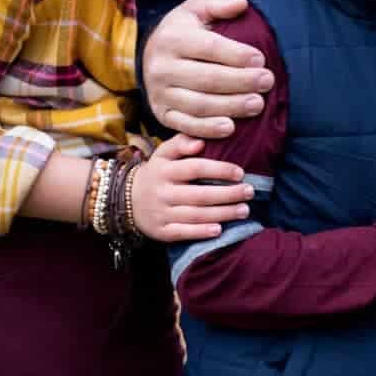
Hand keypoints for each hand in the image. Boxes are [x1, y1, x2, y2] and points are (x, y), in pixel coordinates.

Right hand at [130, 133, 253, 242]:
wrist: (125, 200)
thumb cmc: (156, 173)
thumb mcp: (163, 153)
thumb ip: (181, 143)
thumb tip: (200, 142)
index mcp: (165, 170)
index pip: (195, 168)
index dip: (219, 170)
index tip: (241, 172)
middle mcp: (163, 192)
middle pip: (199, 194)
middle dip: (228, 194)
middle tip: (250, 192)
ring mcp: (161, 213)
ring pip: (195, 214)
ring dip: (222, 214)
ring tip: (244, 210)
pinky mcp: (161, 231)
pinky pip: (182, 232)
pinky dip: (200, 232)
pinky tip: (219, 230)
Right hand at [142, 0, 273, 136]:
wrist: (153, 54)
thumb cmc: (185, 29)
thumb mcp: (197, 8)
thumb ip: (219, 3)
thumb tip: (241, 4)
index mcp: (172, 38)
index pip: (208, 47)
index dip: (236, 55)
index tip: (261, 59)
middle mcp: (161, 67)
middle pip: (206, 78)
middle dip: (240, 82)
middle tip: (268, 82)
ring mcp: (159, 93)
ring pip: (198, 104)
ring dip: (231, 107)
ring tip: (258, 104)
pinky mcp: (161, 113)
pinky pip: (185, 125)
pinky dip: (207, 130)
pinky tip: (230, 128)